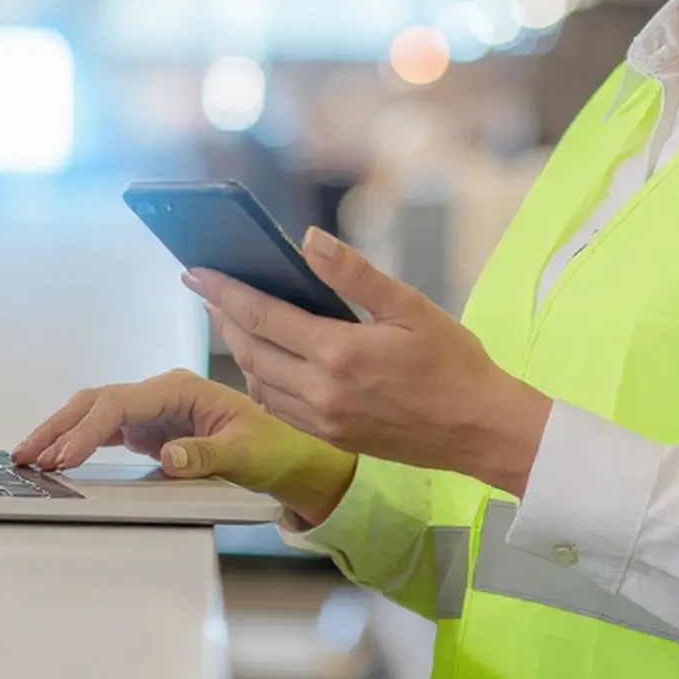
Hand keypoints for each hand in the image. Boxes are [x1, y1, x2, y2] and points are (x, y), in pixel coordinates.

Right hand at [12, 369, 357, 526]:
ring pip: (92, 414)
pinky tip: (55, 460)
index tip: (64, 458)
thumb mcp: (246, 454)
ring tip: (27, 459)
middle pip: (96, 402)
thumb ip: (206, 456)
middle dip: (59, 426)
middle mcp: (159, 393)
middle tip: (26, 456)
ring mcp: (150, 411)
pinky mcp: (147, 430)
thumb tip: (167, 459)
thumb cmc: (272, 447)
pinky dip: (75, 442)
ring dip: (60, 433)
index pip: (120, 404)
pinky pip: (102, 431)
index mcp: (179, 389)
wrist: (286, 454)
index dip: (88, 429)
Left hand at [189, 230, 552, 498]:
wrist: (481, 429)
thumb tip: (308, 240)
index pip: (262, 317)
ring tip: (233, 319)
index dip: (224, 291)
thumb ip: (353, 274)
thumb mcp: (409, 305)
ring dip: (239, 349)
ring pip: (258, 382)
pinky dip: (262, 379)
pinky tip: (266, 360)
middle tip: (207, 290)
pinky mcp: (331, 437)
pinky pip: (279, 407)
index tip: (197, 272)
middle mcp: (322, 392)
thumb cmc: (454, 363)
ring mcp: (324, 421)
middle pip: (249, 350)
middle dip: (223, 316)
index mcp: (339, 354)